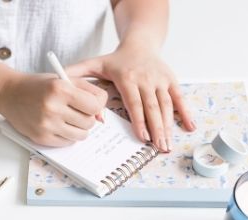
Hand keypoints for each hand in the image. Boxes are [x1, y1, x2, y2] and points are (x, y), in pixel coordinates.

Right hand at [0, 73, 107, 146]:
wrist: (9, 93)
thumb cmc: (39, 86)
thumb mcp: (63, 78)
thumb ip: (87, 91)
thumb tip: (100, 114)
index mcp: (60, 89)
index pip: (95, 105)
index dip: (95, 105)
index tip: (89, 104)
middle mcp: (53, 107)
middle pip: (89, 122)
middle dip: (87, 117)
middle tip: (77, 111)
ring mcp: (47, 125)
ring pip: (81, 135)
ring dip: (79, 128)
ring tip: (69, 119)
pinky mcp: (41, 138)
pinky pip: (67, 143)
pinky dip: (67, 136)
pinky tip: (59, 125)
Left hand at [66, 45, 195, 151]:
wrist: (140, 44)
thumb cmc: (116, 59)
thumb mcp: (95, 63)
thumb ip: (76, 73)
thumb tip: (59, 82)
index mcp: (128, 78)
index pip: (135, 102)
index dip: (139, 120)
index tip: (142, 136)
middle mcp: (146, 79)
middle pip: (152, 107)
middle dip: (156, 129)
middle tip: (158, 147)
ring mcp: (161, 80)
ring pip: (166, 105)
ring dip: (169, 126)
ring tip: (167, 144)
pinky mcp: (171, 81)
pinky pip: (179, 99)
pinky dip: (186, 113)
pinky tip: (189, 128)